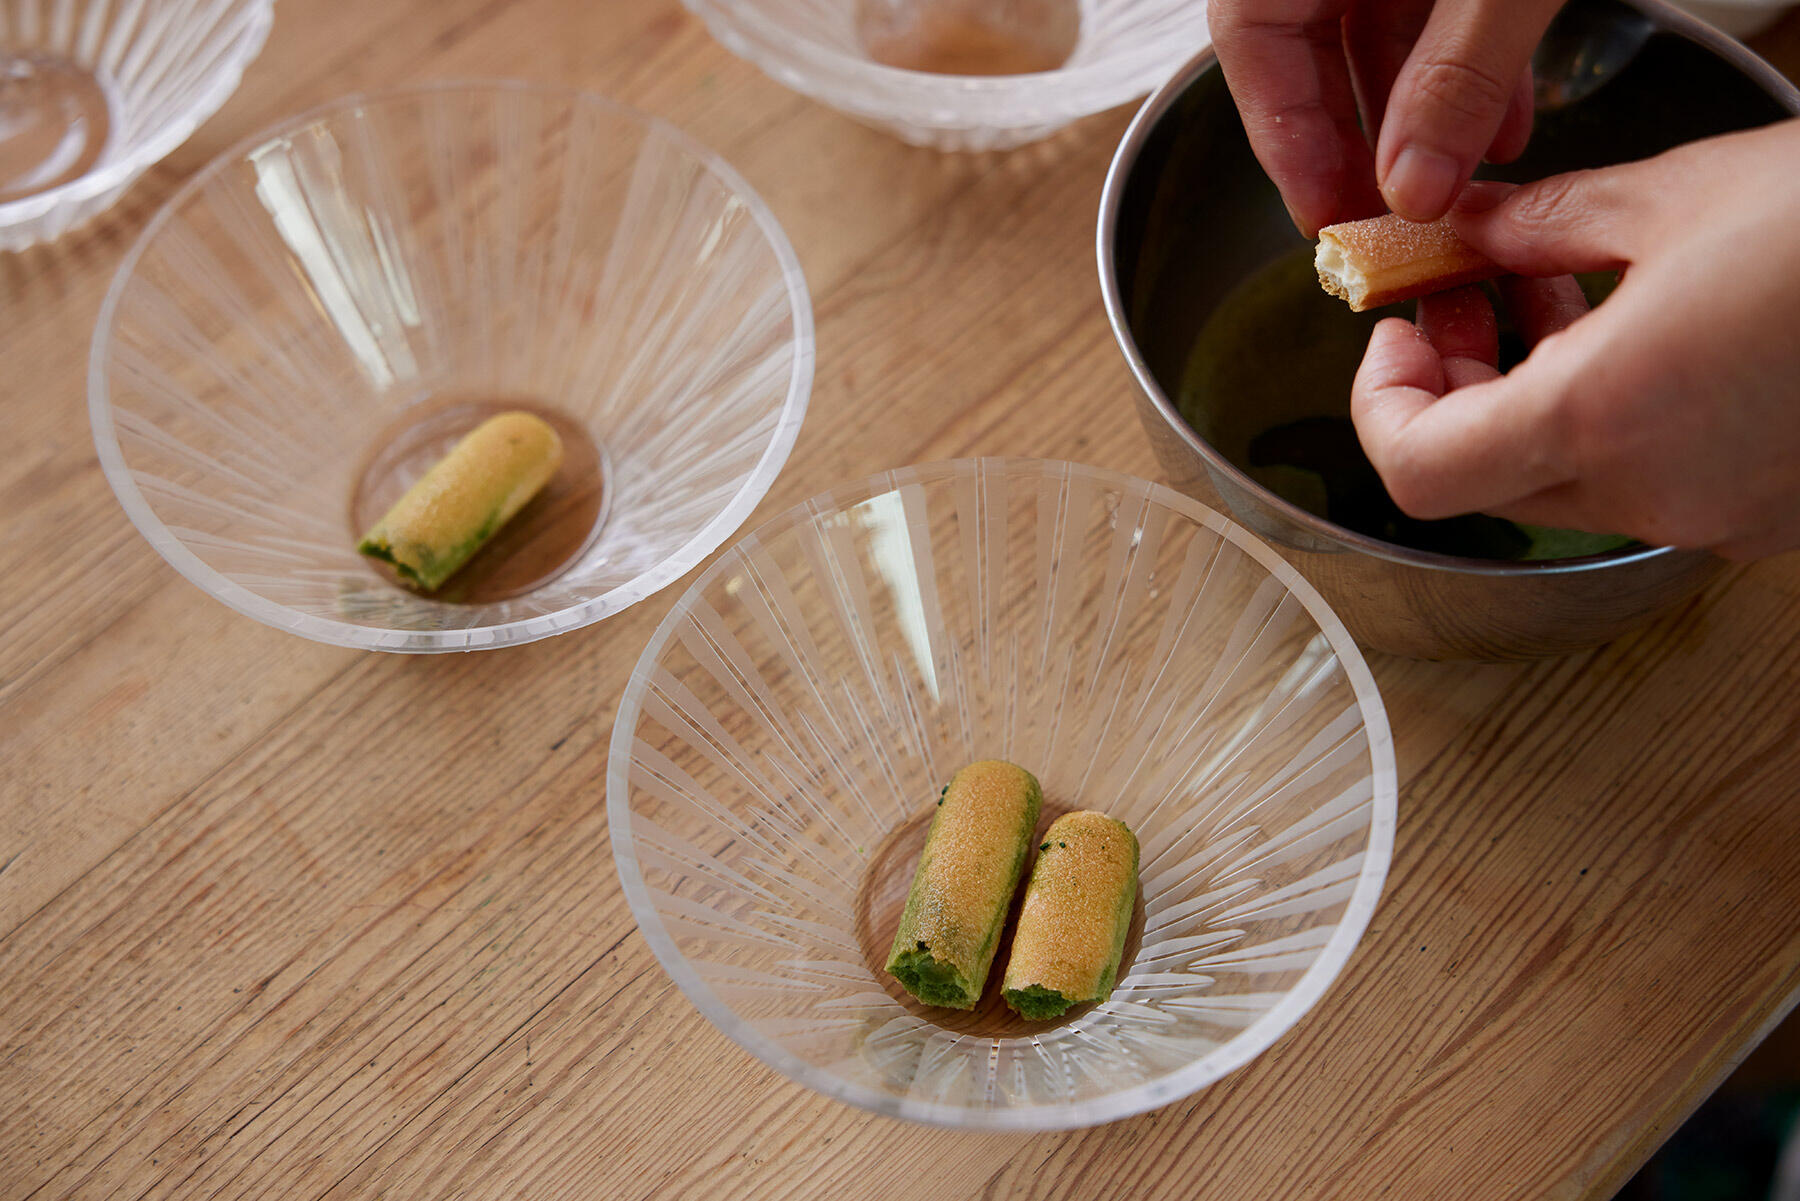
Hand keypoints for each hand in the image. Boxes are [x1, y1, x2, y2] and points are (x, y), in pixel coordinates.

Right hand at [1207, 0, 1561, 234]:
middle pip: (1302, 47)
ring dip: (1416, 119)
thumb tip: (1415, 191)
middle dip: (1351, 141)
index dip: (1282, 134)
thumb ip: (1457, 77)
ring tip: (1455, 189)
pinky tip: (1499, 127)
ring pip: (1372, 33)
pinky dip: (1461, 71)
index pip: (1252, 37)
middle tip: (1386, 222)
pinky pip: (1432, 8)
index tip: (1324, 216)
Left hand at [1351, 119, 1799, 560]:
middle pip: (1484, 476)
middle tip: (1465, 294)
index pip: (1416, 472)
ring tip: (1554, 290)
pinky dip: (1610, 417)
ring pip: (1563, 478)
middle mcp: (1655, 490)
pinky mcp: (1764, 513)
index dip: (1379, 405)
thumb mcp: (1674, 197)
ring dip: (1530, 396)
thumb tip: (1463, 230)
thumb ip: (1536, 225)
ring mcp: (1716, 516)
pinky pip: (1646, 479)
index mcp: (1606, 415)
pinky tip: (1639, 332)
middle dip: (1454, 386)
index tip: (1394, 335)